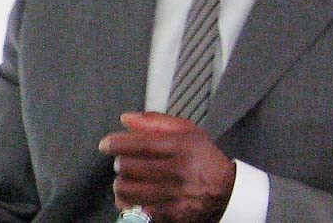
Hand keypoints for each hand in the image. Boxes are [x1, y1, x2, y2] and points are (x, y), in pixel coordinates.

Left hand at [98, 111, 235, 222]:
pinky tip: (130, 197)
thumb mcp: (187, 130)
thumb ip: (155, 121)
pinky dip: (127, 204)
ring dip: (120, 184)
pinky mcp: (172, 215)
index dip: (118, 143)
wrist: (227, 192)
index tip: (105, 144)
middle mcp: (177, 171)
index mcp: (181, 147)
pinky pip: (138, 211)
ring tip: (124, 179)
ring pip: (130, 190)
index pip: (141, 144)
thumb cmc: (203, 157)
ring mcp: (174, 196)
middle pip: (131, 167)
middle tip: (121, 162)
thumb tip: (126, 120)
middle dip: (119, 163)